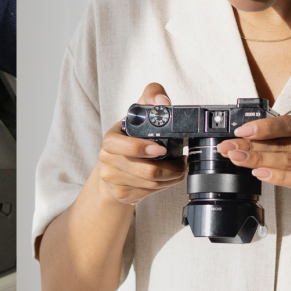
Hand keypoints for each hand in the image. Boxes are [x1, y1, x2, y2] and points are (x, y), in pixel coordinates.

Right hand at [97, 83, 187, 205]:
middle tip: (182, 161)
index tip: (162, 147)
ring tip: (179, 168)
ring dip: (172, 177)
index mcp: (110, 139)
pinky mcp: (123, 195)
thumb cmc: (131, 137)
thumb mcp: (139, 112)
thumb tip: (162, 100)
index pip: (117, 145)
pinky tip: (168, 177)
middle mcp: (108, 160)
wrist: (115, 167)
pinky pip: (151, 193)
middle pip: (145, 171)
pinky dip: (165, 186)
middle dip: (171, 168)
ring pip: (152, 184)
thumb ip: (151, 95)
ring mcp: (114, 180)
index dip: (140, 148)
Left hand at [217, 115, 290, 224]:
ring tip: (237, 159)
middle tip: (228, 148)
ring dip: (258, 159)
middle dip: (250, 145)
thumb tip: (243, 140)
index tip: (240, 131)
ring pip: (288, 159)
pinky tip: (260, 174)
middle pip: (283, 142)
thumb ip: (283, 142)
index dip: (262, 126)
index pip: (287, 123)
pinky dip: (278, 176)